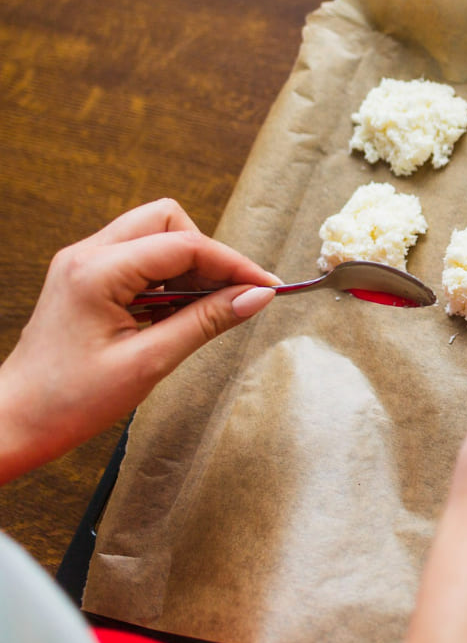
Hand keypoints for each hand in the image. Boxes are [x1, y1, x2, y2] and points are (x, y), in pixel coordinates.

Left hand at [0, 198, 277, 482]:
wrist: (15, 421)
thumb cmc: (68, 401)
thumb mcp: (149, 363)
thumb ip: (206, 322)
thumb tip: (256, 297)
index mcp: (97, 272)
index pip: (185, 245)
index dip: (234, 264)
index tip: (266, 287)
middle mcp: (87, 255)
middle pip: (167, 220)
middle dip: (206, 254)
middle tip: (228, 296)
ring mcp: (82, 264)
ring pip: (154, 235)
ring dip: (186, 267)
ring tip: (198, 312)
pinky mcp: (84, 278)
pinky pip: (138, 258)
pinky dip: (165, 279)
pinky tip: (173, 315)